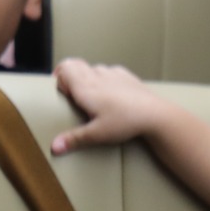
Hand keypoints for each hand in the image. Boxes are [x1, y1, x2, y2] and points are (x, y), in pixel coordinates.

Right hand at [50, 58, 168, 155]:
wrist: (155, 115)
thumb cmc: (125, 122)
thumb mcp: (97, 134)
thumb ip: (74, 139)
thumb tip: (54, 146)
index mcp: (86, 87)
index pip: (63, 69)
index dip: (59, 80)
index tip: (64, 95)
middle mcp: (97, 75)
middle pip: (74, 64)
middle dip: (69, 77)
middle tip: (72, 95)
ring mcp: (112, 73)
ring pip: (92, 68)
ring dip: (87, 78)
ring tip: (93, 98)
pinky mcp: (126, 75)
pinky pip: (109, 71)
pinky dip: (105, 79)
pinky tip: (111, 95)